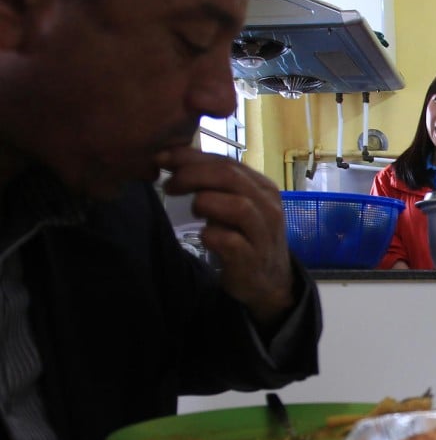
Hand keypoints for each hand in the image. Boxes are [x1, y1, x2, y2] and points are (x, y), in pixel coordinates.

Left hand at [158, 147, 294, 327]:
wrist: (270, 281)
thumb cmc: (246, 238)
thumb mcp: (237, 205)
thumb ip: (215, 184)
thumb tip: (175, 159)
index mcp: (263, 188)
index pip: (227, 162)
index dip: (191, 157)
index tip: (162, 159)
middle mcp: (268, 206)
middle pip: (230, 177)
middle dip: (192, 175)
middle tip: (170, 185)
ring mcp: (263, 234)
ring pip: (237, 206)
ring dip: (205, 204)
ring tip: (194, 212)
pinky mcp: (251, 259)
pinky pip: (229, 241)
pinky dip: (210, 235)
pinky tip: (205, 237)